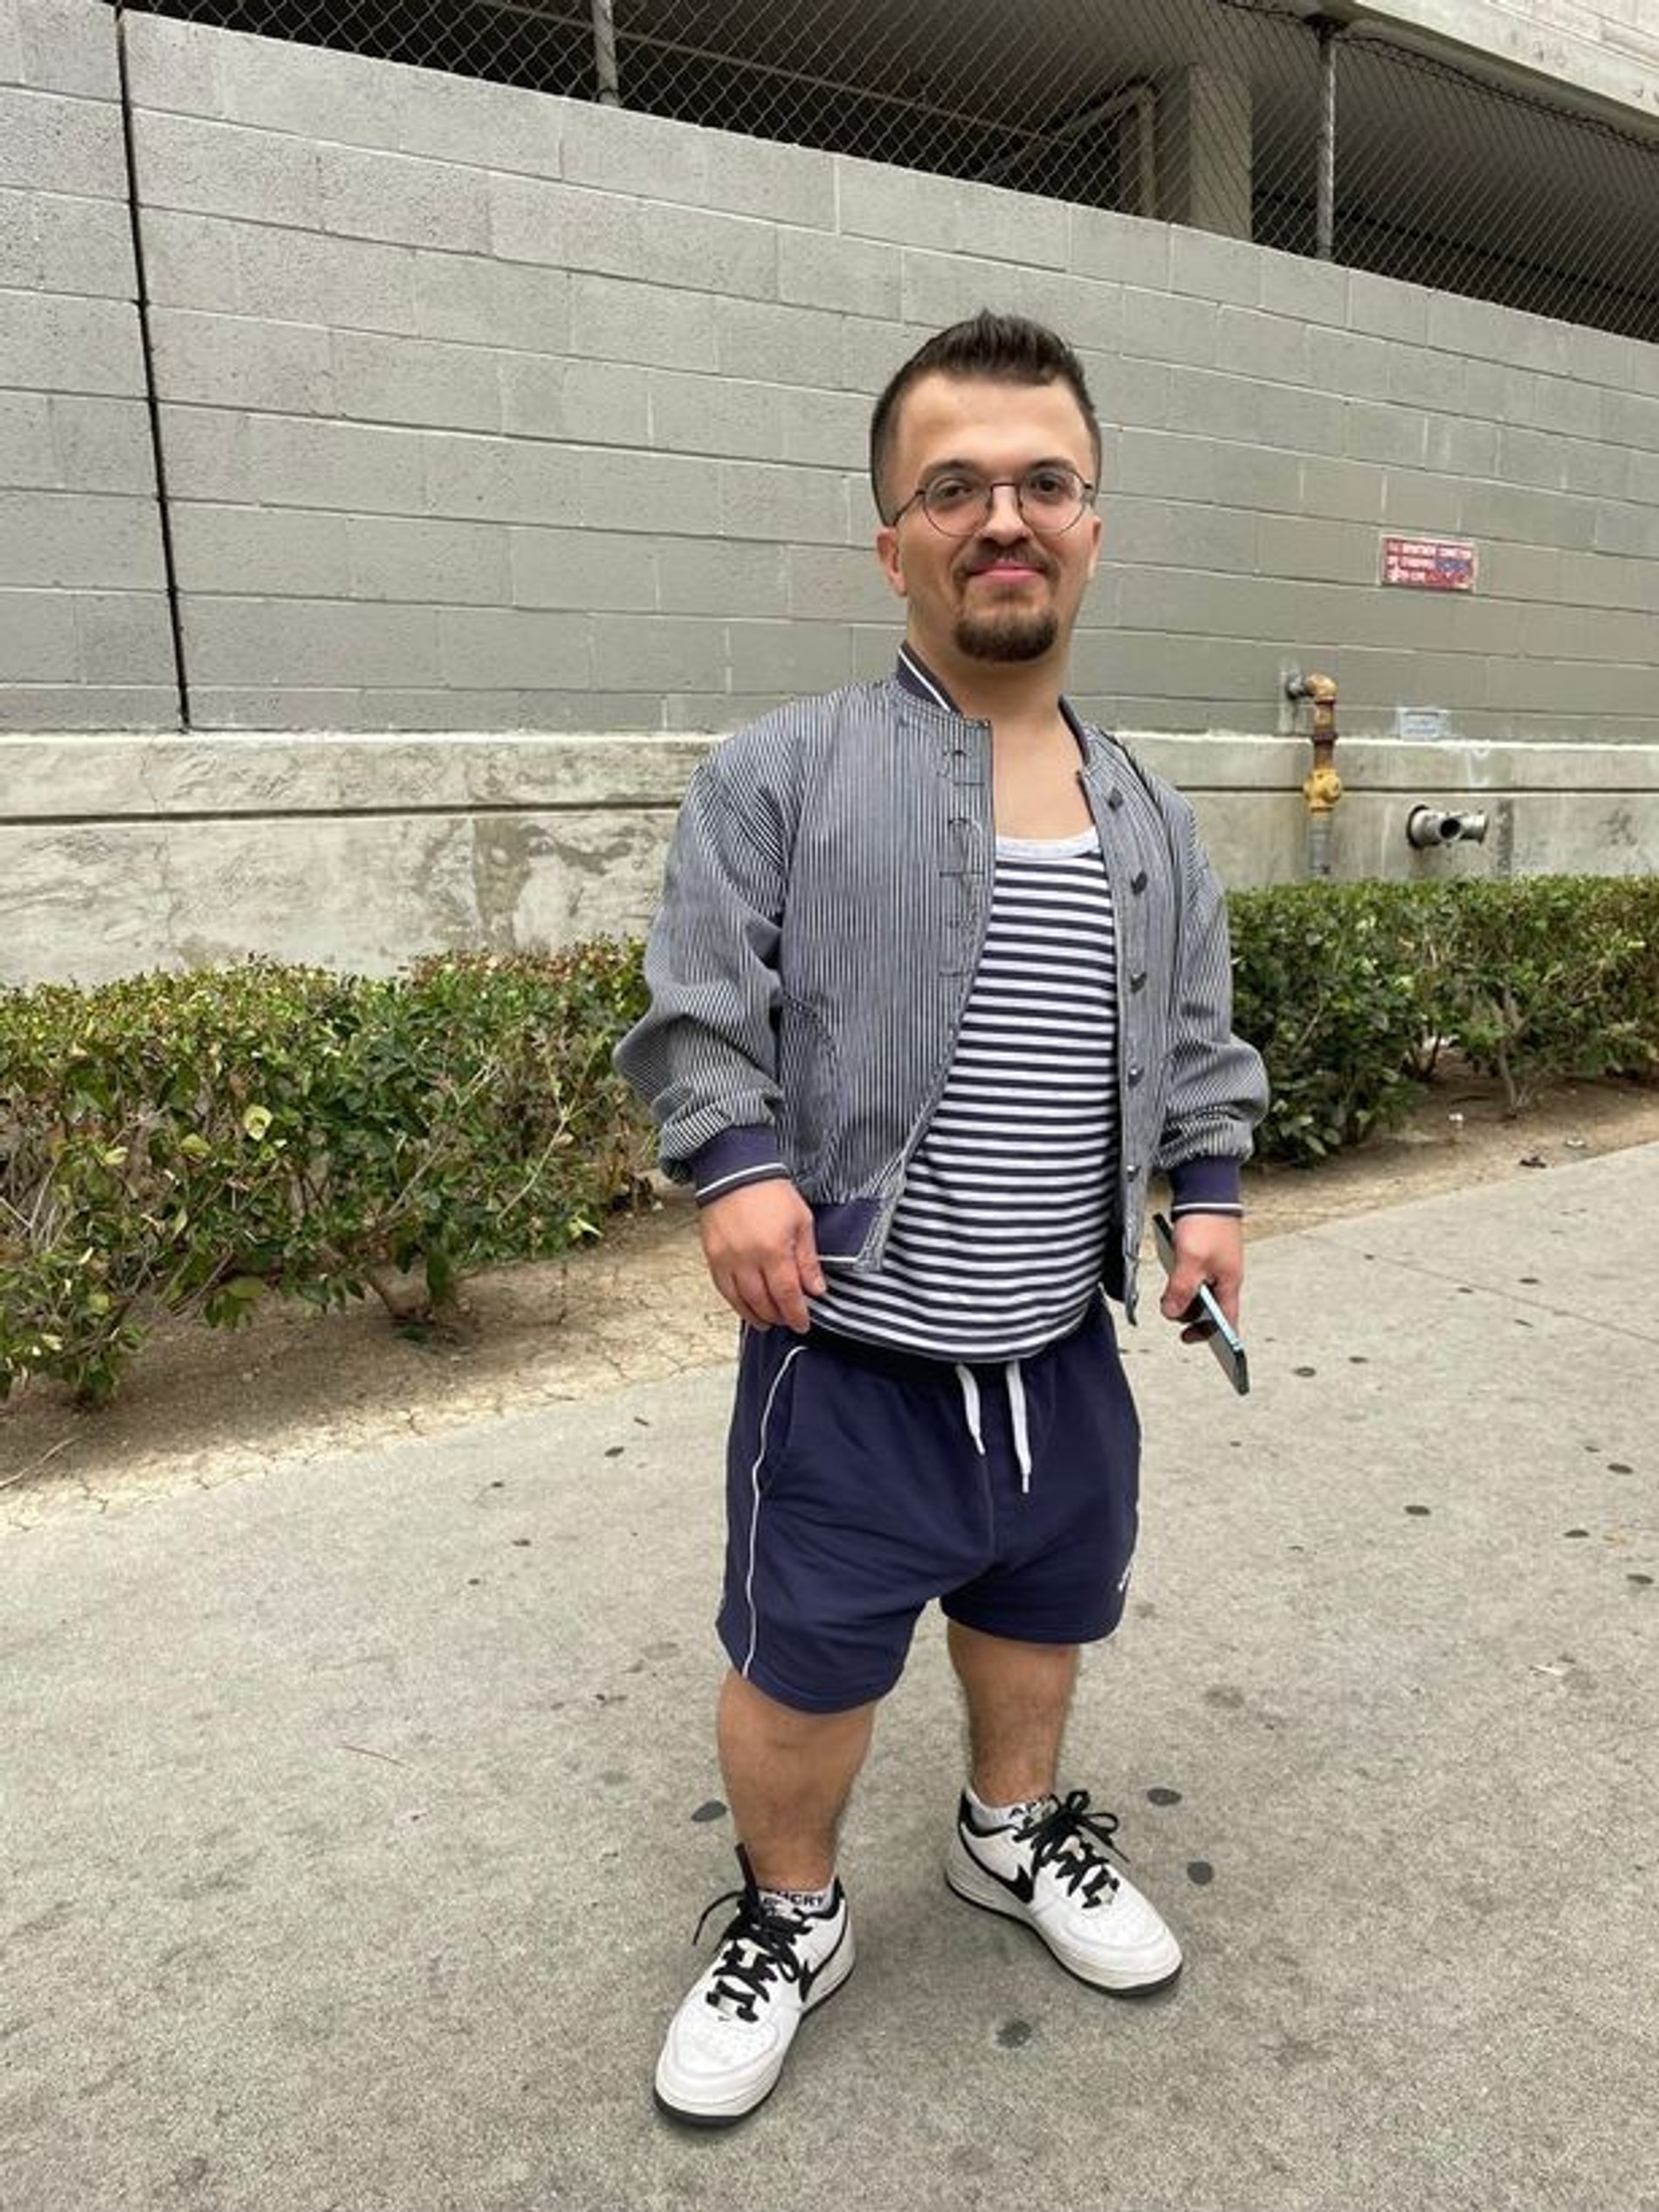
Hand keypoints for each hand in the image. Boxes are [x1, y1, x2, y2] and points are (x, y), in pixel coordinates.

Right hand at [699, 1179, 824, 1333]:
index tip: (803, 1323)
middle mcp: (747, 1258)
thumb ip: (807, 1259)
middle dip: (779, 1316)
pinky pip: (723, 1289)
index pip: (787, 1294)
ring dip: (757, 1315)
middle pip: (764, 1302)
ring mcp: (727, 1259)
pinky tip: (746, 1307)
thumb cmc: (770, 1192)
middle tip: (788, 1321)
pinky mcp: (712, 1256)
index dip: (796, 1314)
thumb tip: (815, 1289)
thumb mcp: (801, 1221)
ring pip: (741, 1300)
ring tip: (768, 1321)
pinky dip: (736, 1303)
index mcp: (774, 1249)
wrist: (736, 1172)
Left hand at [1159, 1213, 1243, 1339]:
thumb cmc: (1207, 1223)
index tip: (1188, 1338)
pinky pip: (1193, 1275)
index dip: (1210, 1335)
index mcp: (1229, 1284)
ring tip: (1171, 1280)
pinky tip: (1172, 1268)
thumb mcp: (1190, 1261)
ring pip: (1198, 1291)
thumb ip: (1181, 1290)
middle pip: (1208, 1308)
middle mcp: (1225, 1278)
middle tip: (1170, 1304)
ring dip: (1182, 1292)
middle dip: (1187, 1310)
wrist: (1207, 1190)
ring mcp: (1216, 1266)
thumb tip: (1172, 1313)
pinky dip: (1181, 1278)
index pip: (1226, 1321)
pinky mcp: (1206, 1255)